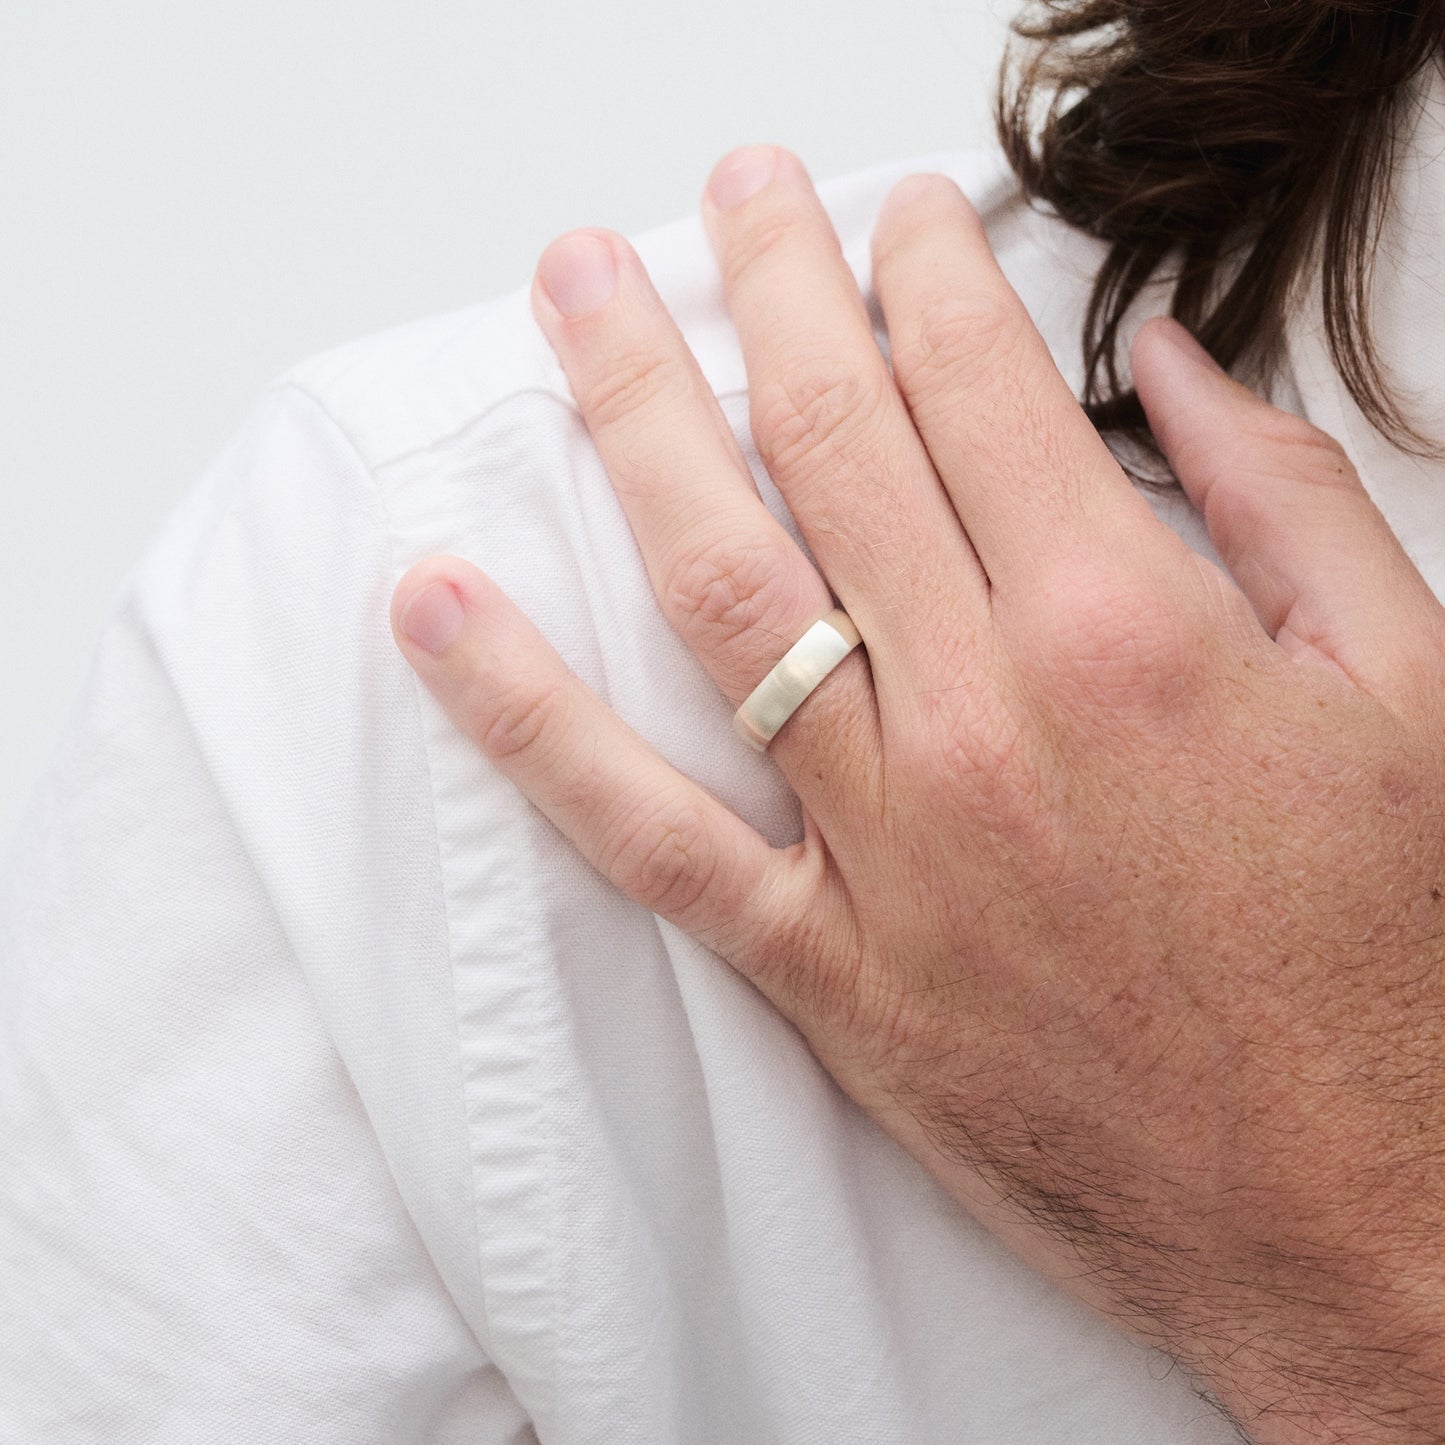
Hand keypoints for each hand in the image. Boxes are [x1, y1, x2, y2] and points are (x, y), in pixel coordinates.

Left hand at [391, 146, 1444, 1441]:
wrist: (1355, 1208)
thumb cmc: (1386, 956)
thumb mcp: (1409, 689)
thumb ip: (1281, 499)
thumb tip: (1164, 364)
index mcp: (1128, 635)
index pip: (979, 384)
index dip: (921, 271)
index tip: (891, 219)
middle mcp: (984, 723)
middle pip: (832, 445)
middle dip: (768, 290)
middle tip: (722, 197)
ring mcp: (887, 847)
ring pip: (719, 590)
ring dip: (634, 422)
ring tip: (573, 304)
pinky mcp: (828, 967)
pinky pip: (645, 833)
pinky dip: (526, 719)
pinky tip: (442, 617)